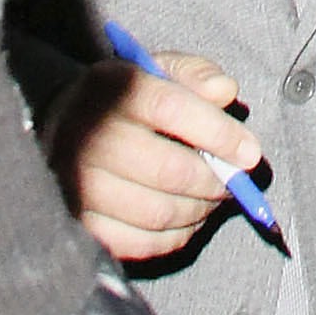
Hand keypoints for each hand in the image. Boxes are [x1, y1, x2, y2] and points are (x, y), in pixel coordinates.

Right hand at [46, 51, 261, 263]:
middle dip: (214, 181)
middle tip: (232, 182)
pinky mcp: (80, 224)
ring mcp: (78, 186)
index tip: (250, 153)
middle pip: (168, 170)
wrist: (65, 127)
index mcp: (111, 87)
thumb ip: (196, 74)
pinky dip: (174, 237)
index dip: (218, 133)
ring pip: (158, 213)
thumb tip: (224, 92)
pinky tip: (184, 219)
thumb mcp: (158, 70)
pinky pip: (140, 244)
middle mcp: (88, 136)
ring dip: (199, 211)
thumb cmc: (124, 99)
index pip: (171, 108)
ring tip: (210, 199)